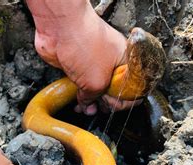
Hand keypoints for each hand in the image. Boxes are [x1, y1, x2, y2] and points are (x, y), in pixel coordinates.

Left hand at [27, 0, 135, 114]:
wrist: (59, 27)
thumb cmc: (84, 42)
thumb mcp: (97, 80)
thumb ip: (95, 97)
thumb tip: (89, 105)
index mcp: (125, 61)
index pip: (132, 87)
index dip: (125, 100)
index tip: (115, 107)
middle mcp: (111, 61)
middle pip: (113, 89)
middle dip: (106, 103)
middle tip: (101, 107)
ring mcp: (94, 63)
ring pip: (96, 88)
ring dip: (91, 102)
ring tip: (87, 109)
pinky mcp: (77, 64)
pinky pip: (81, 84)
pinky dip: (79, 95)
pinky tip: (78, 103)